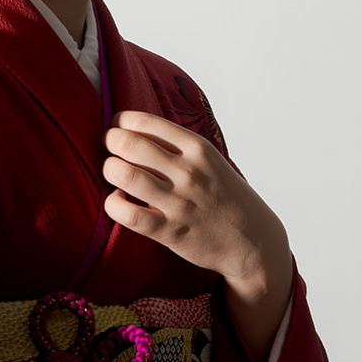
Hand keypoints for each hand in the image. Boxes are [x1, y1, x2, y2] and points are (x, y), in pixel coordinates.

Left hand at [102, 111, 289, 297]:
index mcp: (197, 148)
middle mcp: (188, 171)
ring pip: (124, 174)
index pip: (146, 122)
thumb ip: (177, 145)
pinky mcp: (170, 231)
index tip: (117, 128)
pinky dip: (113, 204)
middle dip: (110, 141)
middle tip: (109, 148)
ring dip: (109, 170)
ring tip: (114, 173)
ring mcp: (179, 201)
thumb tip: (134, 129)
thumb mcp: (210, 160)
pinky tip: (117, 201)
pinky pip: (128, 214)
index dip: (120, 122)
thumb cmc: (224, 196)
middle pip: (129, 143)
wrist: (252, 239)